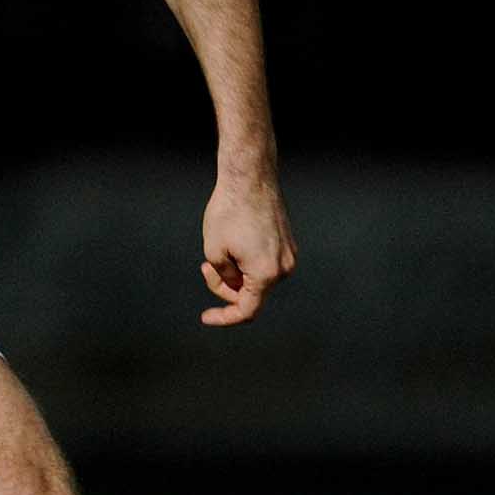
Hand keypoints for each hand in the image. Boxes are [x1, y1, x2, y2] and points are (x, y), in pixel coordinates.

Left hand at [199, 172, 295, 325]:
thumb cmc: (228, 211)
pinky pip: (265, 263)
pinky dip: (247, 261)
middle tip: (205, 267)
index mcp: (267, 274)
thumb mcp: (214, 251)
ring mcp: (289, 254)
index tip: (205, 317)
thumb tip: (235, 284)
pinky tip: (234, 241)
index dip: (225, 317)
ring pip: (258, 278)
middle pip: (251, 293)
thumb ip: (223, 278)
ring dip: (236, 272)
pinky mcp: (288, 242)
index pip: (247, 310)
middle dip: (225, 285)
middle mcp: (284, 267)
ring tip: (218, 249)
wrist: (250, 177)